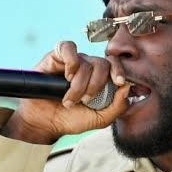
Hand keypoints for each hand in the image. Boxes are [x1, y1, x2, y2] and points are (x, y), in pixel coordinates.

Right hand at [1, 41, 129, 143]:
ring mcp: (72, 61)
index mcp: (100, 78)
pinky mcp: (55, 56)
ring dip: (79, 84)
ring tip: (69, 99)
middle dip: (95, 85)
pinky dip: (71, 62)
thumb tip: (127, 87)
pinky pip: (68, 48)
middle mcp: (87, 67)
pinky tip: (67, 76)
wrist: (44, 123)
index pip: (115, 65)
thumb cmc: (71, 120)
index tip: (119, 82)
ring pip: (86, 62)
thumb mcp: (100, 119)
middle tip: (85, 100)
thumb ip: (118, 107)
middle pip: (102, 64)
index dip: (119, 70)